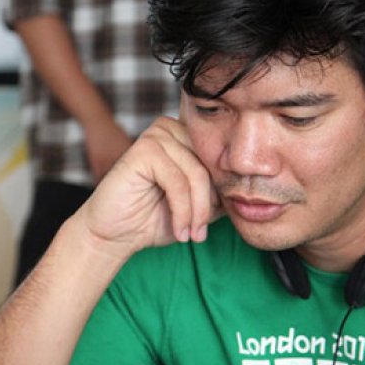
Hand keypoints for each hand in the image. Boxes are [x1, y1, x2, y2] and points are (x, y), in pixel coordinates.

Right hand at [78, 116, 222, 256]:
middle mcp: (172, 129)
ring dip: (197, 212)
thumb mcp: (197, 207)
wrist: (114, 235)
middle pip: (212, 166)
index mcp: (186, 137)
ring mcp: (156, 135)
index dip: (223, 194)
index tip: (216, 223)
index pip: (221, 161)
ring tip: (191, 235)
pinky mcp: (143, 149)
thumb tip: (249, 193)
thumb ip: (220, 194)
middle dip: (210, 205)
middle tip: (201, 233)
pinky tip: (179, 230)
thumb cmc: (153, 220)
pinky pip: (178, 182)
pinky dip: (183, 211)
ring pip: (197, 175)